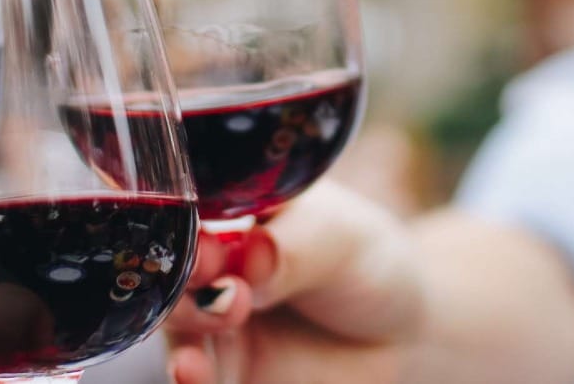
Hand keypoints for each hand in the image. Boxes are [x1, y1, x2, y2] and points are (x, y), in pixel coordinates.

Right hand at [165, 181, 423, 383]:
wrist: (400, 335)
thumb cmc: (367, 265)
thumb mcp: (339, 241)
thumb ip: (293, 248)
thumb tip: (253, 250)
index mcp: (233, 212)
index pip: (191, 206)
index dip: (190, 221)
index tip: (211, 242)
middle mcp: (214, 265)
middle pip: (172, 263)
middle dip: (188, 272)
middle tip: (221, 278)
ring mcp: (214, 320)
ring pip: (175, 319)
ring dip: (187, 319)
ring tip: (224, 317)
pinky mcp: (226, 370)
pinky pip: (194, 373)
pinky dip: (188, 373)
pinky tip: (190, 372)